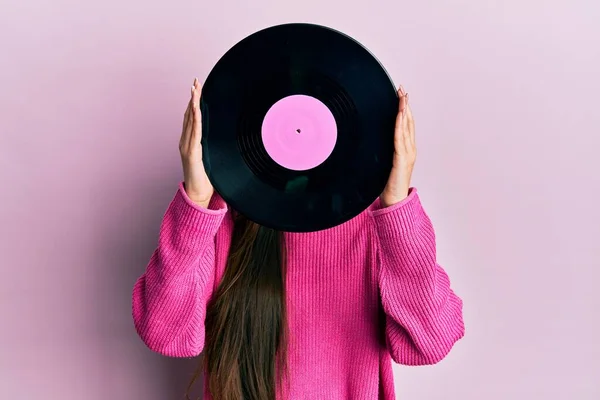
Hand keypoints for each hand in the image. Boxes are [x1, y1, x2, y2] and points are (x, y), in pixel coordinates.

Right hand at [179, 78, 213, 207]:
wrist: (198, 194)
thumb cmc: (206, 179)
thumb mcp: (212, 158)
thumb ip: (214, 146)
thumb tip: (226, 137)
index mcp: (190, 142)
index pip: (191, 118)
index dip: (193, 103)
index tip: (197, 89)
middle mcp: (185, 142)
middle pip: (189, 115)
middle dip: (192, 97)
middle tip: (196, 82)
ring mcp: (186, 146)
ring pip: (190, 120)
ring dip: (192, 103)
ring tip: (195, 90)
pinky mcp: (191, 153)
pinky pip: (194, 132)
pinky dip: (195, 119)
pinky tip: (196, 109)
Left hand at [381, 86, 415, 206]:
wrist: (394, 199)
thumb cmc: (388, 183)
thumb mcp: (385, 162)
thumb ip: (384, 150)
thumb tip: (374, 139)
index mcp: (407, 149)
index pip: (406, 125)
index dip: (405, 109)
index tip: (402, 96)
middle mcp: (410, 149)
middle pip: (408, 122)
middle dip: (405, 104)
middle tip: (402, 89)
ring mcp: (408, 153)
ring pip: (406, 127)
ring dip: (404, 110)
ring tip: (402, 97)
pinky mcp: (402, 159)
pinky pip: (400, 138)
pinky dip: (400, 125)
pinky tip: (399, 115)